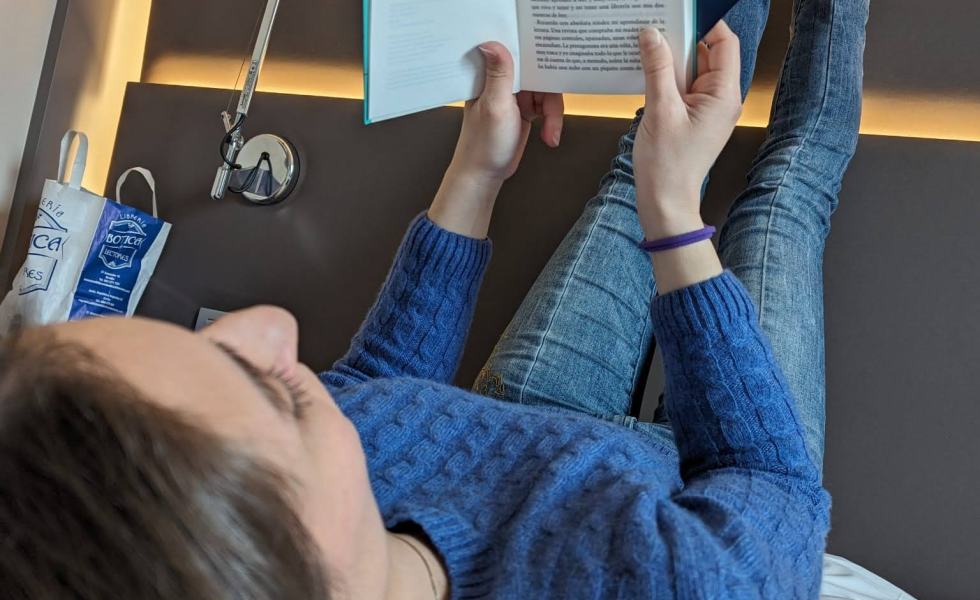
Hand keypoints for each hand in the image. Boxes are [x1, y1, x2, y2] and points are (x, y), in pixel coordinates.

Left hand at [429, 41, 563, 237]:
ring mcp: (514, 95)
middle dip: (551, 89)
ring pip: (546, 90)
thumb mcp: (495, 106)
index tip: (553, 54)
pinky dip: (552, 121)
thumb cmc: (483, 145)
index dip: (534, 50)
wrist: (485, 175)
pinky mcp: (523, 108)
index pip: (515, 51)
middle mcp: (502, 81)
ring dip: (553, 113)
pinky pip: (546, 105)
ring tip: (550, 134)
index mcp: (489, 75)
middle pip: (537, 70)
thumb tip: (492, 42)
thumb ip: (499, 75)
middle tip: (556, 107)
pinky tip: (549, 136)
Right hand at [633, 22, 742, 240]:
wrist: (664, 202)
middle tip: (655, 30)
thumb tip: (652, 34)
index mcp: (724, 96)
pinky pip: (682, 87)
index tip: (680, 14)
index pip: (724, 44)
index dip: (705, 24)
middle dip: (681, 41)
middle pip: (707, 54)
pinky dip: (666, 78)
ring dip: (670, 60)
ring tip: (647, 53)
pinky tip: (647, 74)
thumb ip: (657, 68)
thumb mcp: (660, 110)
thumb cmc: (668, 166)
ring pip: (691, 70)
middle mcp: (721, 100)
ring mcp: (707, 109)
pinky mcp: (693, 117)